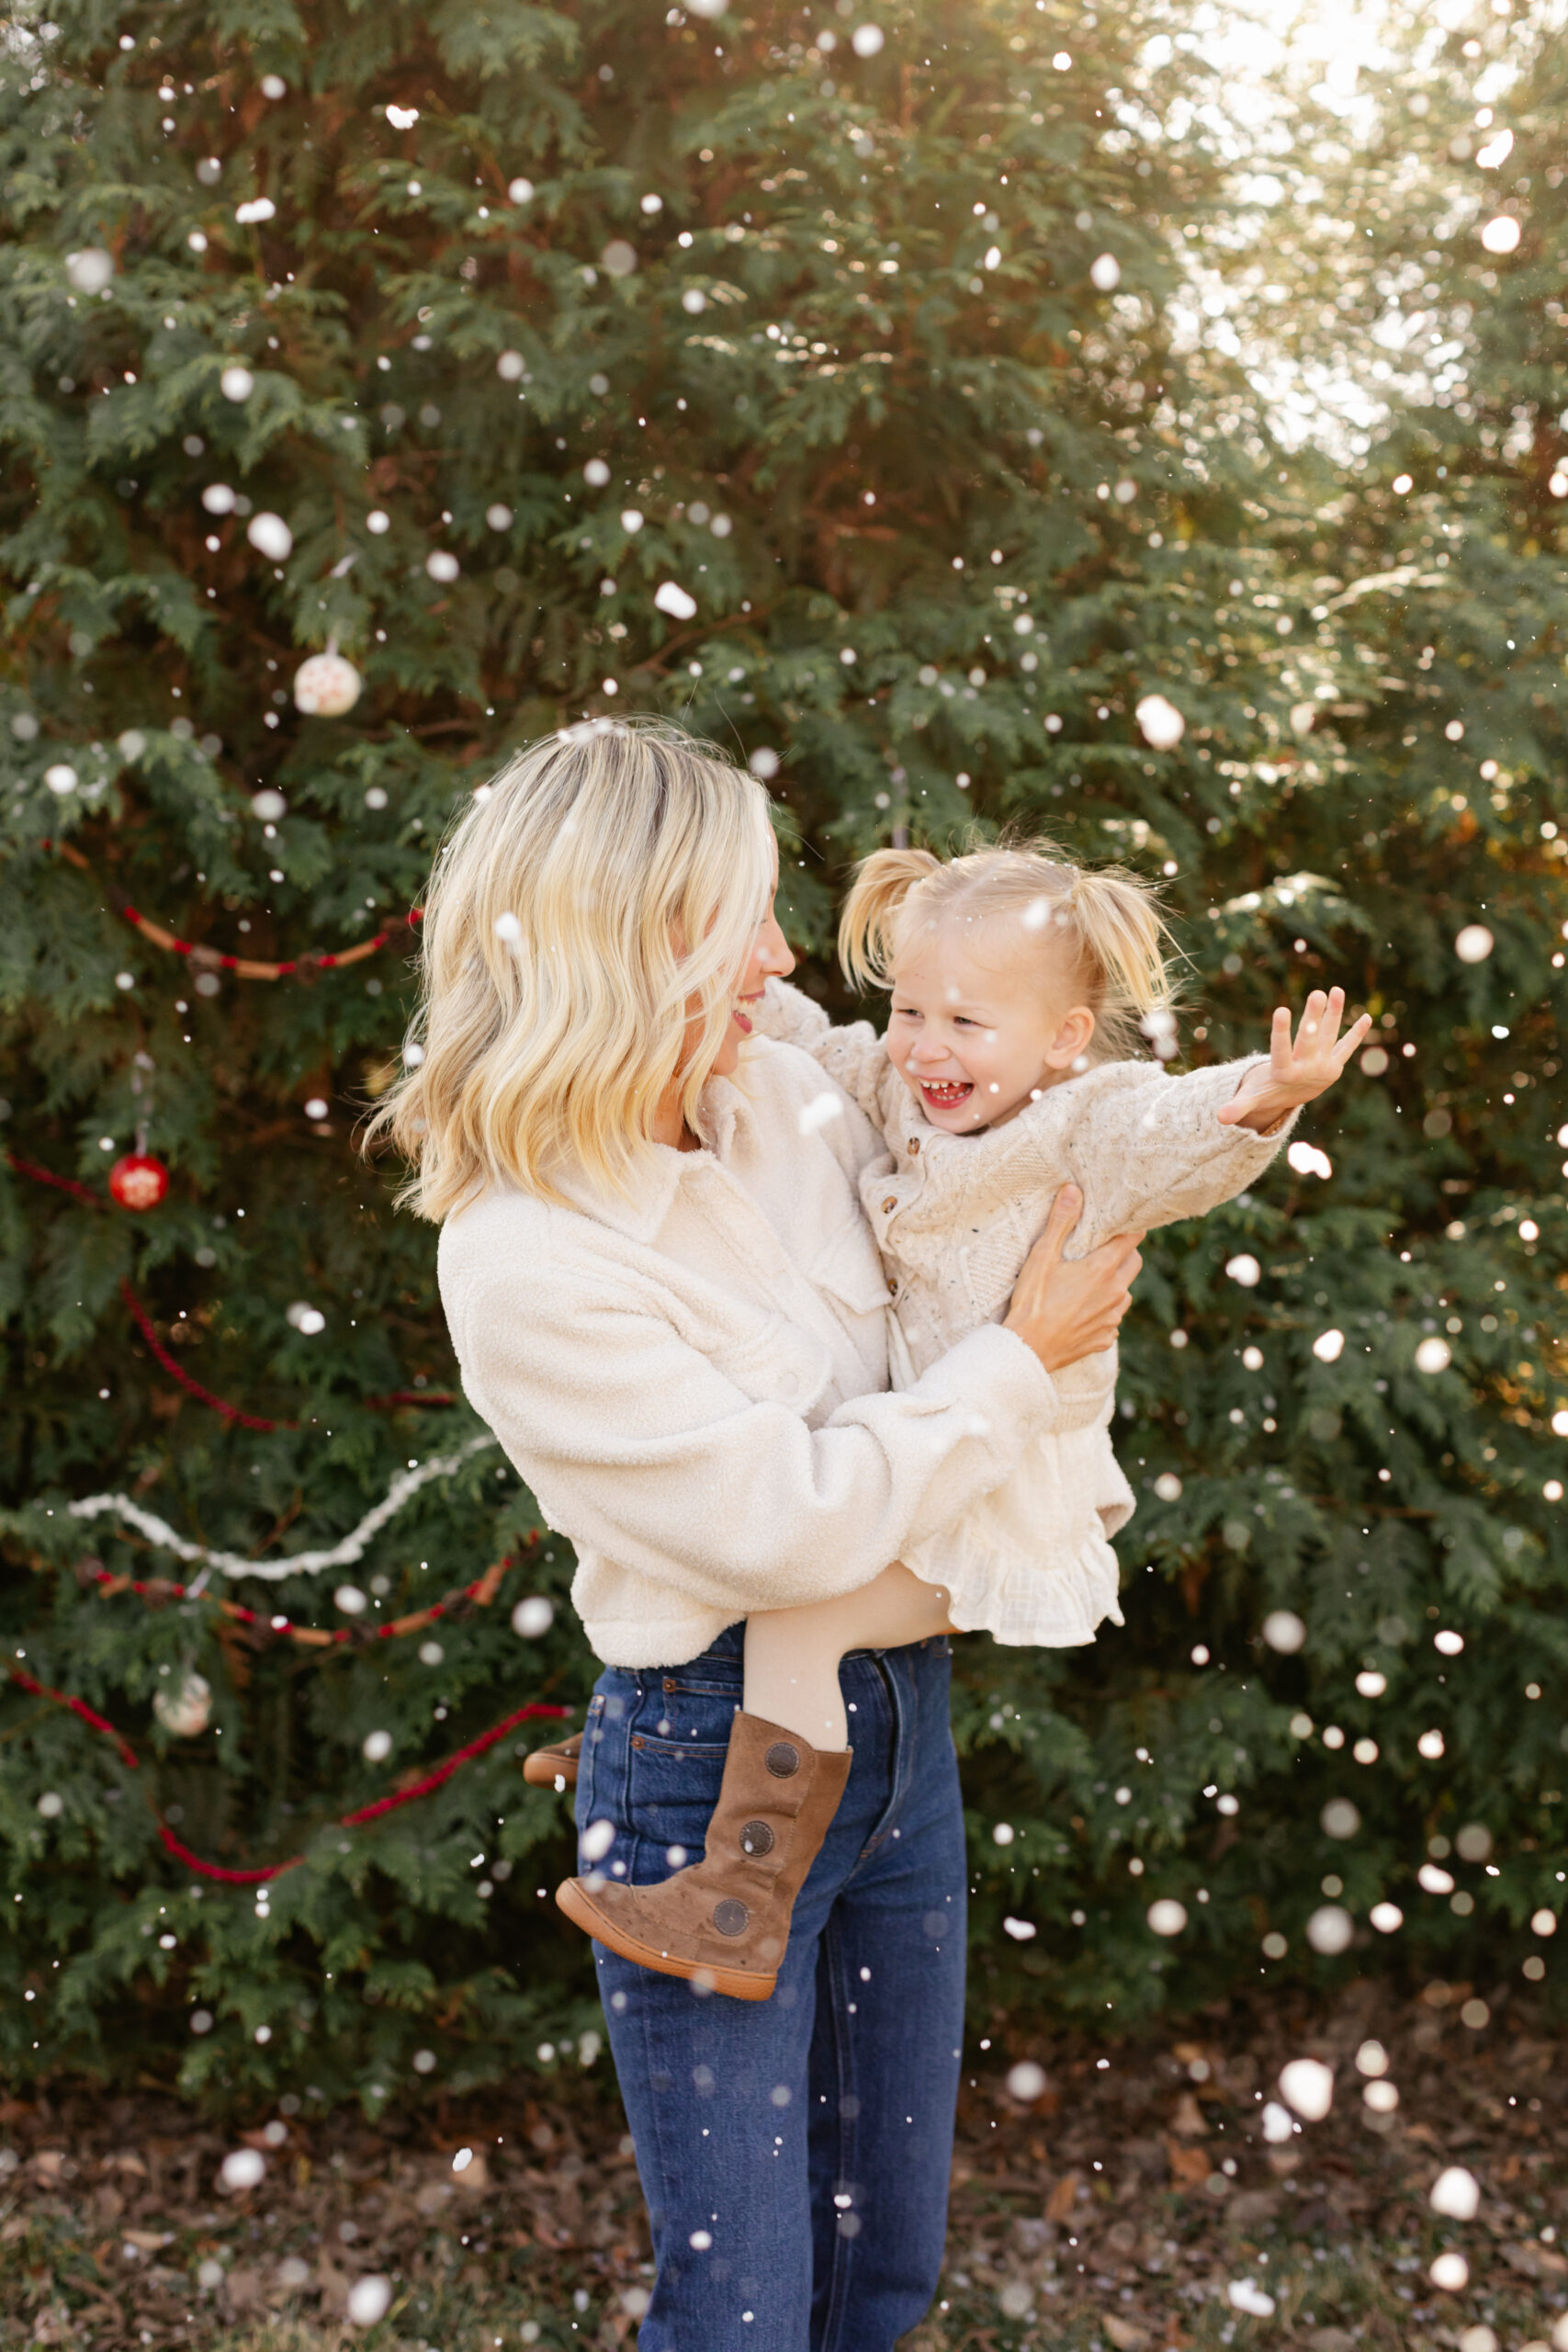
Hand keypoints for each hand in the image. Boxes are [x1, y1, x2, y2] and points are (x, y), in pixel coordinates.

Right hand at [1003, 1184, 1143, 1373]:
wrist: (1027, 1350)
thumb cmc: (1032, 1301)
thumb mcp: (1042, 1257)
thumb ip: (1061, 1222)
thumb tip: (1073, 1190)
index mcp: (1103, 1269)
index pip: (1132, 1239)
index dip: (1128, 1228)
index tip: (1120, 1223)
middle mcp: (1116, 1293)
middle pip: (1135, 1263)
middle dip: (1124, 1253)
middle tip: (1101, 1251)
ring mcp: (1113, 1318)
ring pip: (1125, 1292)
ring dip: (1114, 1284)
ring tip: (1088, 1284)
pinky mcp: (1105, 1338)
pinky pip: (1112, 1319)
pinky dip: (1103, 1312)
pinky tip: (1081, 1311)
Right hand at [1217, 987, 1371, 1134]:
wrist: (1294, 1100)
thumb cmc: (1267, 1091)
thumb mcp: (1252, 1097)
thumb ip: (1239, 1106)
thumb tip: (1220, 1119)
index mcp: (1285, 1074)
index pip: (1281, 1050)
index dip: (1281, 1031)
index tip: (1281, 1010)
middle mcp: (1307, 1069)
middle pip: (1310, 1040)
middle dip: (1314, 1017)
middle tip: (1317, 993)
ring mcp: (1324, 1066)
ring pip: (1330, 1037)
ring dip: (1335, 1013)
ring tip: (1337, 990)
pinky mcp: (1336, 1065)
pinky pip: (1347, 1047)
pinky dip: (1357, 1033)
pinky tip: (1368, 1017)